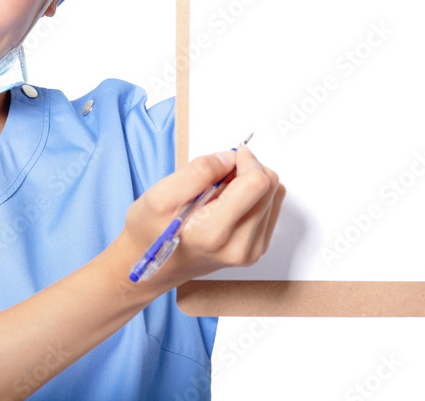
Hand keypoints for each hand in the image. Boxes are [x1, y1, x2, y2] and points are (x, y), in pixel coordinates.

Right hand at [121, 145, 284, 289]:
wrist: (154, 266)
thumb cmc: (151, 233)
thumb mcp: (159, 195)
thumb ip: (197, 172)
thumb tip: (230, 157)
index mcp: (214, 233)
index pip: (256, 183)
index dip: (245, 160)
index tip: (228, 158)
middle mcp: (239, 246)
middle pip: (269, 186)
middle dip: (246, 170)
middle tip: (218, 176)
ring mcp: (252, 250)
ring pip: (273, 194)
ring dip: (249, 182)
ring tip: (219, 192)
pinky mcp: (257, 248)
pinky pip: (271, 207)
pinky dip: (252, 196)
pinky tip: (228, 202)